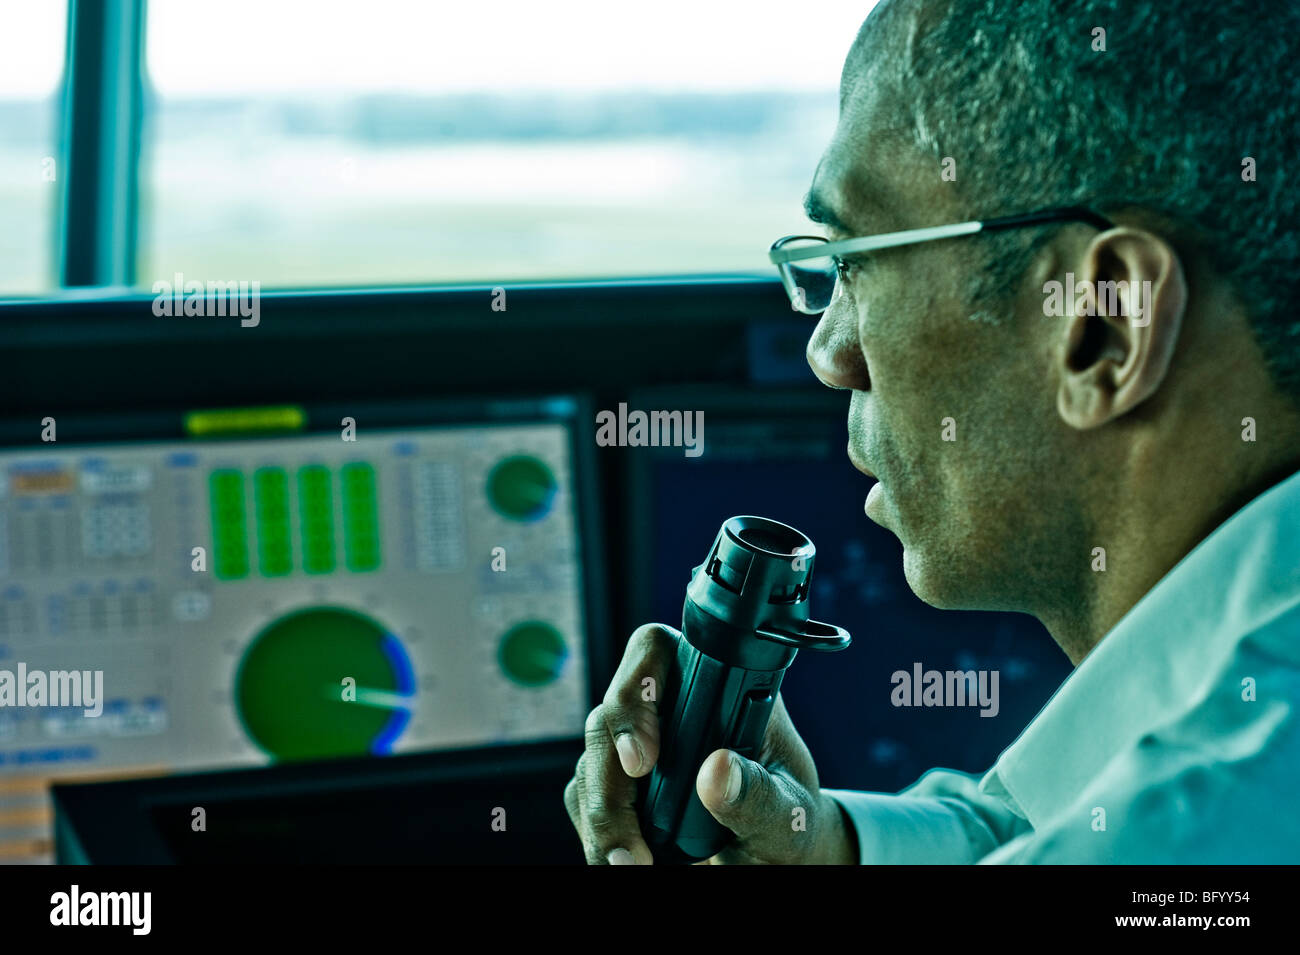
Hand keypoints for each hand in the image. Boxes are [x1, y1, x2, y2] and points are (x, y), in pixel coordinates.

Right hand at [563, 623, 857, 863]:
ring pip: (591, 761)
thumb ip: (758, 794)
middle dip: (611, 780)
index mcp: (716, 687)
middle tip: (633, 842)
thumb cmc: (788, 820)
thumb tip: (716, 769)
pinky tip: (622, 860)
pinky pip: (584, 796)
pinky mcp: (616, 782)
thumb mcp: (786, 814)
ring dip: (603, 817)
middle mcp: (667, 706)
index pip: (656, 651)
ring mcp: (636, 743)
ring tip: (635, 864)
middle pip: (609, 715)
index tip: (643, 761)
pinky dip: (597, 833)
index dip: (638, 694)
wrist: (774, 853)